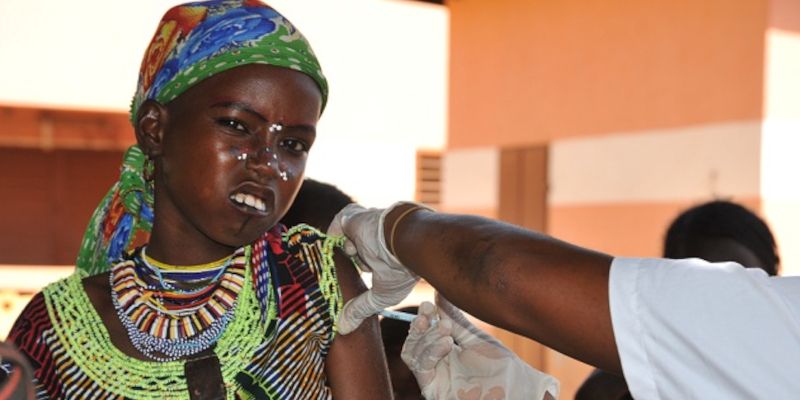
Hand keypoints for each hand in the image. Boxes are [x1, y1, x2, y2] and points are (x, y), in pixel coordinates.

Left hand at [327, 202, 426, 334]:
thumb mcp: (380, 295)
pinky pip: (337, 226)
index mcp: (385, 252)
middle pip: (354, 248)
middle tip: (343, 275)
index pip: (365, 257)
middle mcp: (375, 237)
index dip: (359, 268)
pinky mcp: (353, 217)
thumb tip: (344, 328)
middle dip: (349, 261)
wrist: (406, 242)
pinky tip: (351, 245)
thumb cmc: (401, 270)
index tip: (348, 283)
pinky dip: (338, 237)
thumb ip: (360, 309)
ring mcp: (364, 225)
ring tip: (363, 256)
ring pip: (346, 238)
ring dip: (350, 251)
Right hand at [402, 294, 559, 399]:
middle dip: (420, 325)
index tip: (428, 303)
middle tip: (429, 310)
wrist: (514, 388)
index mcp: (444, 349)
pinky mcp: (433, 391)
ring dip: (427, 337)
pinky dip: (431, 352)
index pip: (424, 331)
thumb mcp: (474, 337)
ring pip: (413, 353)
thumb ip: (454, 318)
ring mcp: (434, 378)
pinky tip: (446, 342)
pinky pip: (421, 369)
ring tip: (445, 327)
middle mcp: (436, 363)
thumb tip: (438, 293)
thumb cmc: (499, 365)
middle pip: (414, 341)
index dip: (424, 316)